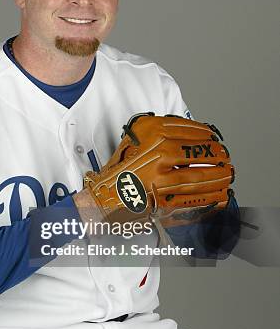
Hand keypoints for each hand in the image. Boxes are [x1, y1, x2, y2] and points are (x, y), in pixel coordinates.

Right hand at [83, 113, 234, 227]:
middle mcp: (156, 152)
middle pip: (198, 151)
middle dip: (216, 155)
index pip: (188, 129)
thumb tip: (193, 134)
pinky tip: (218, 195)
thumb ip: (161, 131)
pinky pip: (193, 198)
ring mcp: (161, 177)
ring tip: (226, 175)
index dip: (207, 134)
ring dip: (217, 177)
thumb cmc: (119, 168)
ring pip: (199, 176)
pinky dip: (210, 198)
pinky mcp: (163, 200)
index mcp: (151, 132)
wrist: (102, 194)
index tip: (214, 138)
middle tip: (224, 156)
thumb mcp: (136, 138)